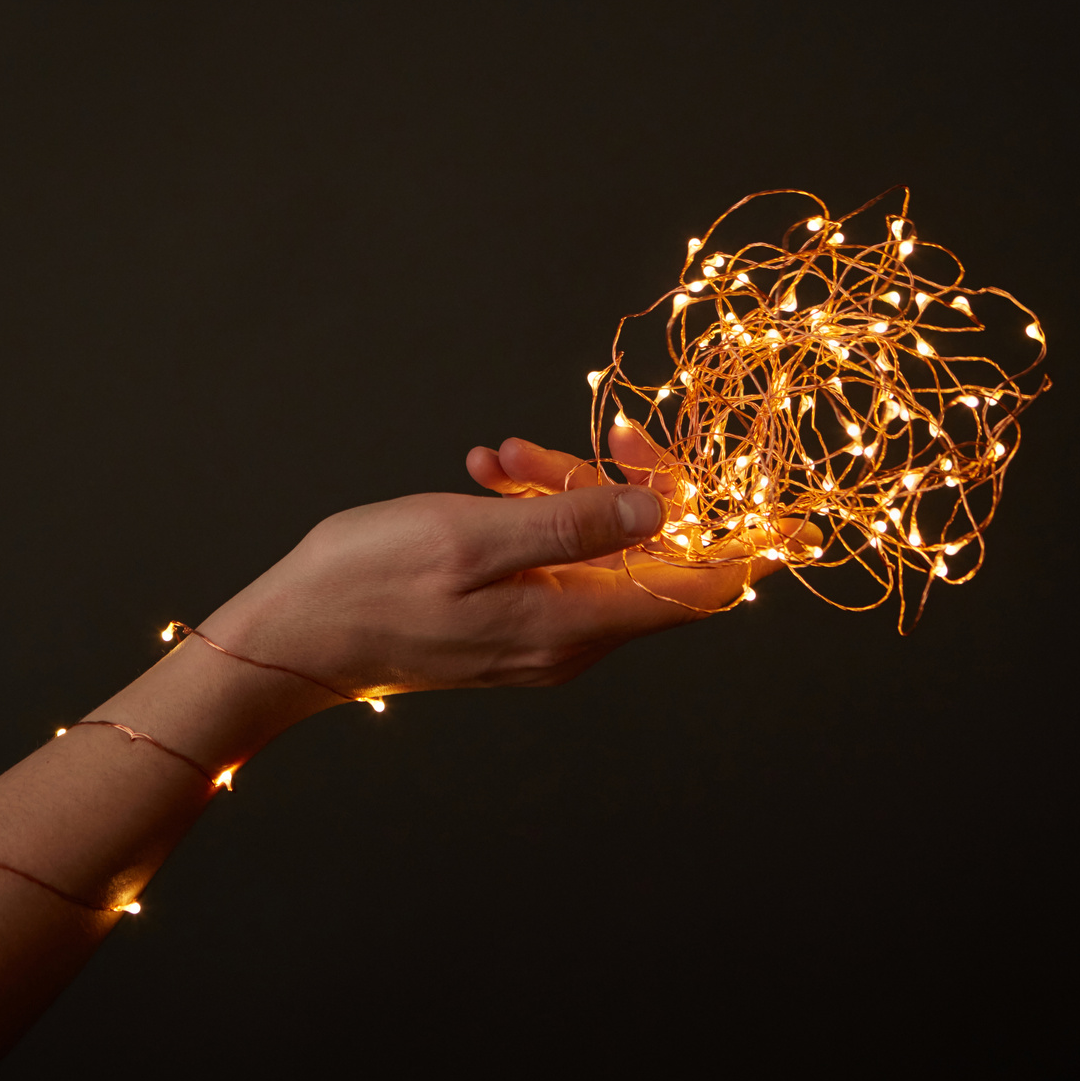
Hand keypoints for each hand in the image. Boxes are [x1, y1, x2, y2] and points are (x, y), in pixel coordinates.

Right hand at [203, 427, 815, 700]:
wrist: (292, 639)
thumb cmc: (369, 584)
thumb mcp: (473, 535)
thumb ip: (573, 524)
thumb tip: (663, 512)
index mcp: (575, 623)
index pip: (701, 589)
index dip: (747, 542)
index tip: (787, 507)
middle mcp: (571, 641)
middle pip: (649, 556)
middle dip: (618, 485)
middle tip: (564, 439)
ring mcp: (540, 637)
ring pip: (596, 550)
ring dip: (558, 489)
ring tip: (492, 454)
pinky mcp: (510, 627)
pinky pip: (553, 562)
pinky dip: (530, 514)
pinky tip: (482, 478)